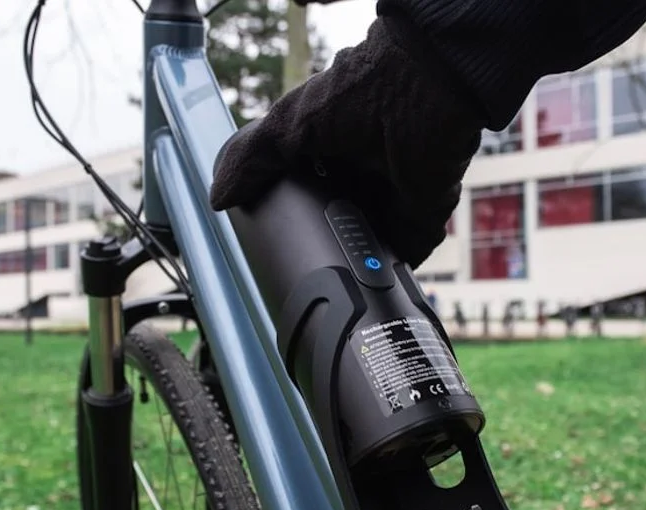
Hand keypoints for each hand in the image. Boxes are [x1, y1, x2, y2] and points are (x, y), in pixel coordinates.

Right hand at [209, 16, 484, 267]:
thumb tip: (219, 199)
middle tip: (297, 266)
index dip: (284, 208)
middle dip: (321, 239)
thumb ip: (251, 156)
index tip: (264, 233)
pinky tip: (369, 280)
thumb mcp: (289, 123)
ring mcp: (394, 195)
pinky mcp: (423, 215)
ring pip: (367, 240)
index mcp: (331, 146)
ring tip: (330, 280)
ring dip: (352, 259)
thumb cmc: (361, 92)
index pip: (301, 186)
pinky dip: (389, 266)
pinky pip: (404, 252)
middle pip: (335, 218)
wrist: (426, 93)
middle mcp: (364, 171)